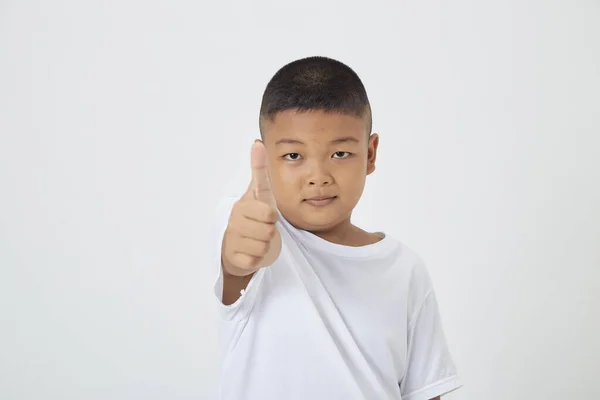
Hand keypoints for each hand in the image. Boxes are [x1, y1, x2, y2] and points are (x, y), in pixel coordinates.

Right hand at [221, 141, 280, 275]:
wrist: (234, 244)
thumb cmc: (251, 216)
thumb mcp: (257, 193)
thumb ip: (259, 170)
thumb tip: (257, 142)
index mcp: (242, 205)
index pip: (269, 213)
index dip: (271, 216)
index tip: (264, 215)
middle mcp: (234, 221)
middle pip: (269, 231)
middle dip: (270, 232)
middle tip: (262, 229)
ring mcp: (232, 240)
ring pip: (264, 246)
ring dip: (265, 246)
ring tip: (256, 240)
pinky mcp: (233, 258)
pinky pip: (255, 260)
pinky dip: (256, 259)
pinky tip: (250, 252)